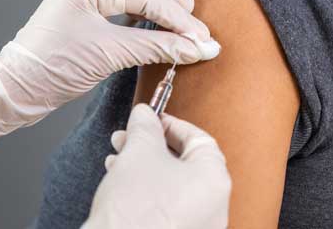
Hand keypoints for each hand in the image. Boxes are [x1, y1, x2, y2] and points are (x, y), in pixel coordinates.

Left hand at [0, 0, 219, 142]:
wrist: (17, 86)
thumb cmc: (53, 68)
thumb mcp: (110, 55)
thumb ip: (157, 48)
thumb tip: (197, 48)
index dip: (179, 20)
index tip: (202, 40)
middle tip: (186, 13)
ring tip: (173, 13)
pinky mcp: (82, 7)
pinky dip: (139, 0)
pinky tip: (151, 20)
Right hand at [84, 104, 230, 228]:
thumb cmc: (135, 210)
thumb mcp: (138, 151)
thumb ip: (145, 126)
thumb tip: (145, 115)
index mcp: (215, 181)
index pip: (199, 138)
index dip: (170, 123)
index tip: (150, 118)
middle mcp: (214, 207)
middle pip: (185, 162)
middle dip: (151, 145)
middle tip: (128, 137)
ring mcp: (198, 226)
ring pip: (173, 185)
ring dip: (144, 167)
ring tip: (118, 159)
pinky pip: (167, 207)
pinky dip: (147, 191)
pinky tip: (122, 184)